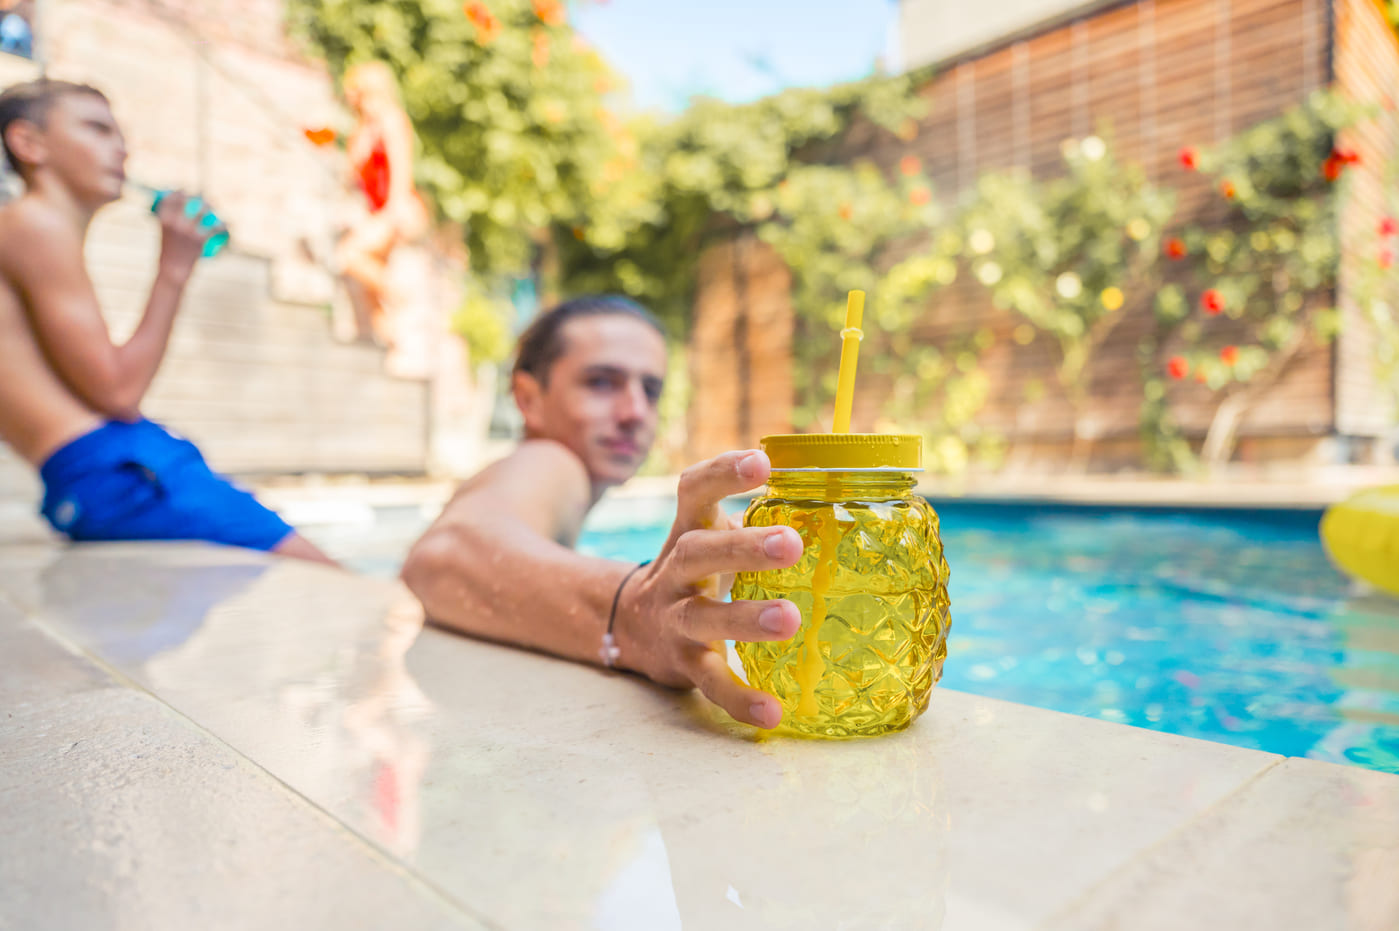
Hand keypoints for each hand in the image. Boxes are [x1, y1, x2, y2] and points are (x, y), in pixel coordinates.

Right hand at [155, 191, 219, 280]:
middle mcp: (175, 222)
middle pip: (189, 201)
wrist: (173, 269)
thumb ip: (168, 222)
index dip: (179, 192)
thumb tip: (172, 210)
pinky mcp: (199, 239)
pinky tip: (226, 224)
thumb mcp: (164, 233)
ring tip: (213, 206)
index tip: (184, 190)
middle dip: (197, 196)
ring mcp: (188, 230)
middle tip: (202, 198)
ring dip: (210, 205)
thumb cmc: (168, 252)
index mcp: (164, 219)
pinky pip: (214, 228)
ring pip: (203, 211)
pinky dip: (222, 225)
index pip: (171, 198)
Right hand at [614, 449, 803, 728]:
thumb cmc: (698, 571)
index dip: (723, 473)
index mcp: (687, 530)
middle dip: (742, 548)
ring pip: (700, 618)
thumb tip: (842, 498)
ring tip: (790, 619)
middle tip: (792, 544)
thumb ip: (758, 520)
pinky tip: (772, 712)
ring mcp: (674, 619)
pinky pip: (709, 682)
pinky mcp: (682, 664)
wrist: (631, 625)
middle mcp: (675, 571)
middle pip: (698, 553)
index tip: (762, 460)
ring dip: (743, 619)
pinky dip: (739, 698)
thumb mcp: (713, 536)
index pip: (694, 491)